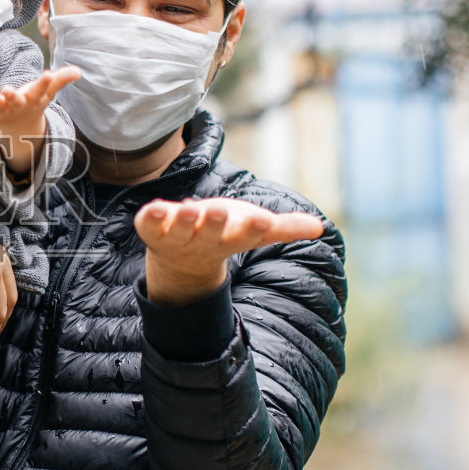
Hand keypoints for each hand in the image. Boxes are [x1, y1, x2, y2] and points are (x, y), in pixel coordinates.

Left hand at [0, 66, 82, 136]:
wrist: (21, 128)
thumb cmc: (35, 102)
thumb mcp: (48, 92)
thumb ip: (61, 80)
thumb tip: (79, 71)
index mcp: (35, 99)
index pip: (41, 90)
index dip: (45, 83)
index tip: (48, 74)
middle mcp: (20, 106)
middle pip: (17, 101)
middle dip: (12, 96)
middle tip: (7, 89)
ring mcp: (6, 111)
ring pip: (0, 106)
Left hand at [134, 198, 323, 307]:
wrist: (182, 261)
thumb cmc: (225, 235)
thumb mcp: (255, 231)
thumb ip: (284, 228)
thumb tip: (320, 226)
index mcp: (232, 238)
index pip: (246, 235)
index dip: (253, 228)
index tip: (262, 221)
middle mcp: (204, 240)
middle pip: (211, 233)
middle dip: (215, 223)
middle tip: (220, 212)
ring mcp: (177, 237)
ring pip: (179, 231)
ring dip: (183, 221)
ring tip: (188, 210)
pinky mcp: (152, 230)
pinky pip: (148, 225)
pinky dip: (150, 218)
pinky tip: (153, 208)